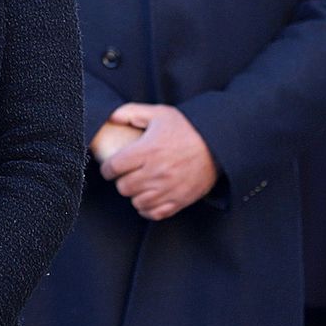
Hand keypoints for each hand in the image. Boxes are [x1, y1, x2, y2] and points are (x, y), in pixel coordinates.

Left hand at [98, 103, 217, 220]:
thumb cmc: (187, 128)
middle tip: (127, 174)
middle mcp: (157, 172)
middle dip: (121, 180)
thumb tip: (110, 117)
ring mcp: (169, 189)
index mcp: (148, 151)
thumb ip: (130, 112)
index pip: (114, 167)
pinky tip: (149, 197)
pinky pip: (154, 213)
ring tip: (139, 185)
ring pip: (137, 202)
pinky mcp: (180, 200)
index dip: (107, 168)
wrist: (217, 144)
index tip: (110, 166)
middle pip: (123, 187)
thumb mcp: (158, 113)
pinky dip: (148, 208)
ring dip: (134, 194)